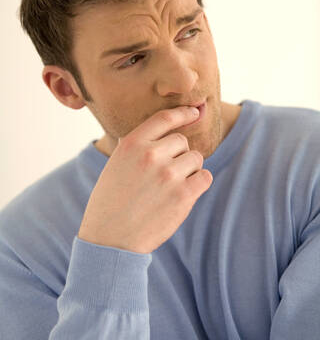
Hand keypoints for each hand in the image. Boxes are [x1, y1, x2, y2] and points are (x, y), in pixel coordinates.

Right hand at [78, 106, 212, 253]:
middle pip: (182, 141)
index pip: (164, 118)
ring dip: (189, 169)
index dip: (183, 113)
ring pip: (196, 158)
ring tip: (171, 185)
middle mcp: (150, 155)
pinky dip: (199, 182)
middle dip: (179, 153)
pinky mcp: (183, 196)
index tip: (194, 112)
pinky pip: (205, 177)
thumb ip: (137, 146)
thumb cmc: (111, 202)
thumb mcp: (115, 164)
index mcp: (132, 144)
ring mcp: (168, 175)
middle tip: (166, 173)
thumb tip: (161, 129)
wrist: (110, 240)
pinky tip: (185, 192)